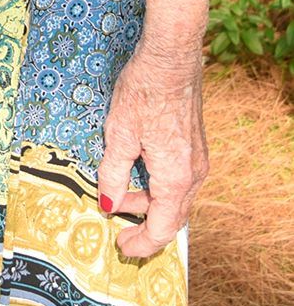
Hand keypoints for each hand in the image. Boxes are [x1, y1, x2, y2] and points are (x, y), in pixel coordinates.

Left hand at [96, 38, 207, 258]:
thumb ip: (113, 174)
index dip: (141, 243)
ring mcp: (197, 161)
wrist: (171, 59)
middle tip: (119, 230)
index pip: (161, 228)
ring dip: (150, 204)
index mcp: (175, 178)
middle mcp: (193, 175)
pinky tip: (137, 175)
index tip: (121, 246)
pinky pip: (179, 181)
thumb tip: (107, 203)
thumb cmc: (144, 92)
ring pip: (176, 199)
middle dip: (145, 227)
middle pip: (172, 217)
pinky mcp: (194, 147)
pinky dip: (159, 188)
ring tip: (120, 198)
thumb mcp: (119, 134)